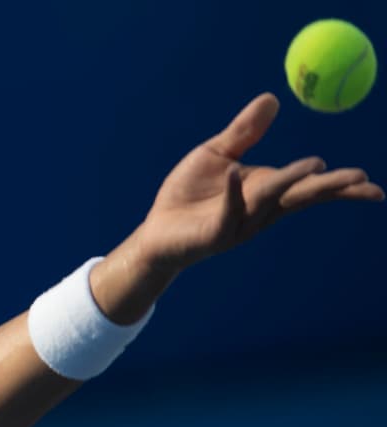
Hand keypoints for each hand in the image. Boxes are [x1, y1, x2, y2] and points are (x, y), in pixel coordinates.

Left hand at [135, 92, 383, 269]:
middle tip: (361, 181)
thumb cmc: (187, 195)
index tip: (367, 180)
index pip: (307, 185)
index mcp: (265, 190)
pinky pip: (227, 213)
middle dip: (331, 188)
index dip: (337, 183)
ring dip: (291, 181)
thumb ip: (244, 132)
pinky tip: (236, 174)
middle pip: (300, 197)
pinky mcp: (213, 233)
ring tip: (315, 164)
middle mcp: (259, 209)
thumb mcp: (216, 154)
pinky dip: (233, 194)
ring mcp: (238, 223)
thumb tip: (273, 99)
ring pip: (269, 201)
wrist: (156, 231)